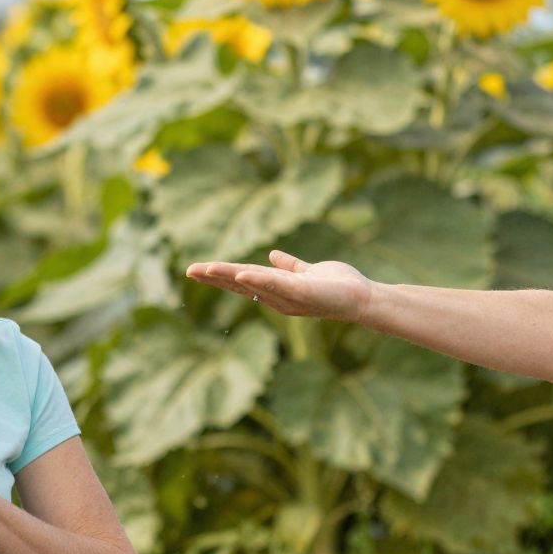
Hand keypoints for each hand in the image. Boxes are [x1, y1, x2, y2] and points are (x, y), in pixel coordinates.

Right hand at [184, 249, 374, 321]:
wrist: (362, 297)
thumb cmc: (338, 286)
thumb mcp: (308, 271)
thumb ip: (290, 265)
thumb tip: (272, 255)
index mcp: (275, 290)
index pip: (241, 279)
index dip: (220, 274)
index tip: (197, 269)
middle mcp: (277, 297)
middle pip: (239, 284)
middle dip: (214, 278)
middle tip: (189, 271)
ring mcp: (288, 296)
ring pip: (252, 284)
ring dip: (228, 277)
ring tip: (206, 269)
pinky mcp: (303, 292)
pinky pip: (277, 284)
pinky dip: (259, 280)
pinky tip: (242, 273)